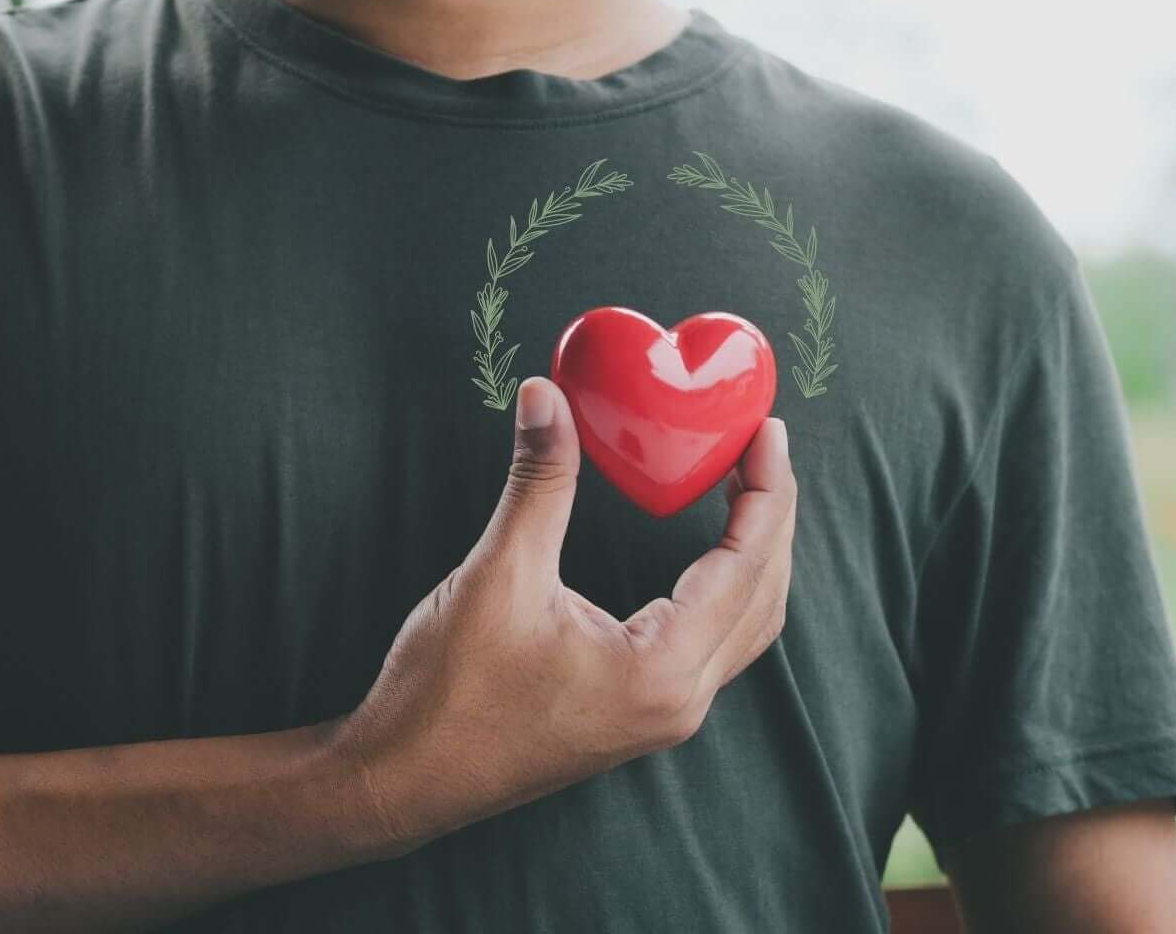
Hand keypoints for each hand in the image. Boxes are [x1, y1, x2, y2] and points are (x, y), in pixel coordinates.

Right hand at [331, 376, 796, 853]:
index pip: (745, 566)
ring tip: (746, 489)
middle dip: (772, 518)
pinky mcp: (638, 716)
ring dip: (755, 558)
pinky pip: (713, 647)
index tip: (766, 431)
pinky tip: (706, 555)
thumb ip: (539, 483)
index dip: (764, 491)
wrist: (403, 779)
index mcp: (661, 670)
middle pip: (763, 597)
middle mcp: (679, 702)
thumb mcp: (498, 575)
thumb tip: (547, 396)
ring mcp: (662, 716)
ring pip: (745, 628)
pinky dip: (725, 591)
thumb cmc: (447, 694)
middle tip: (762, 446)